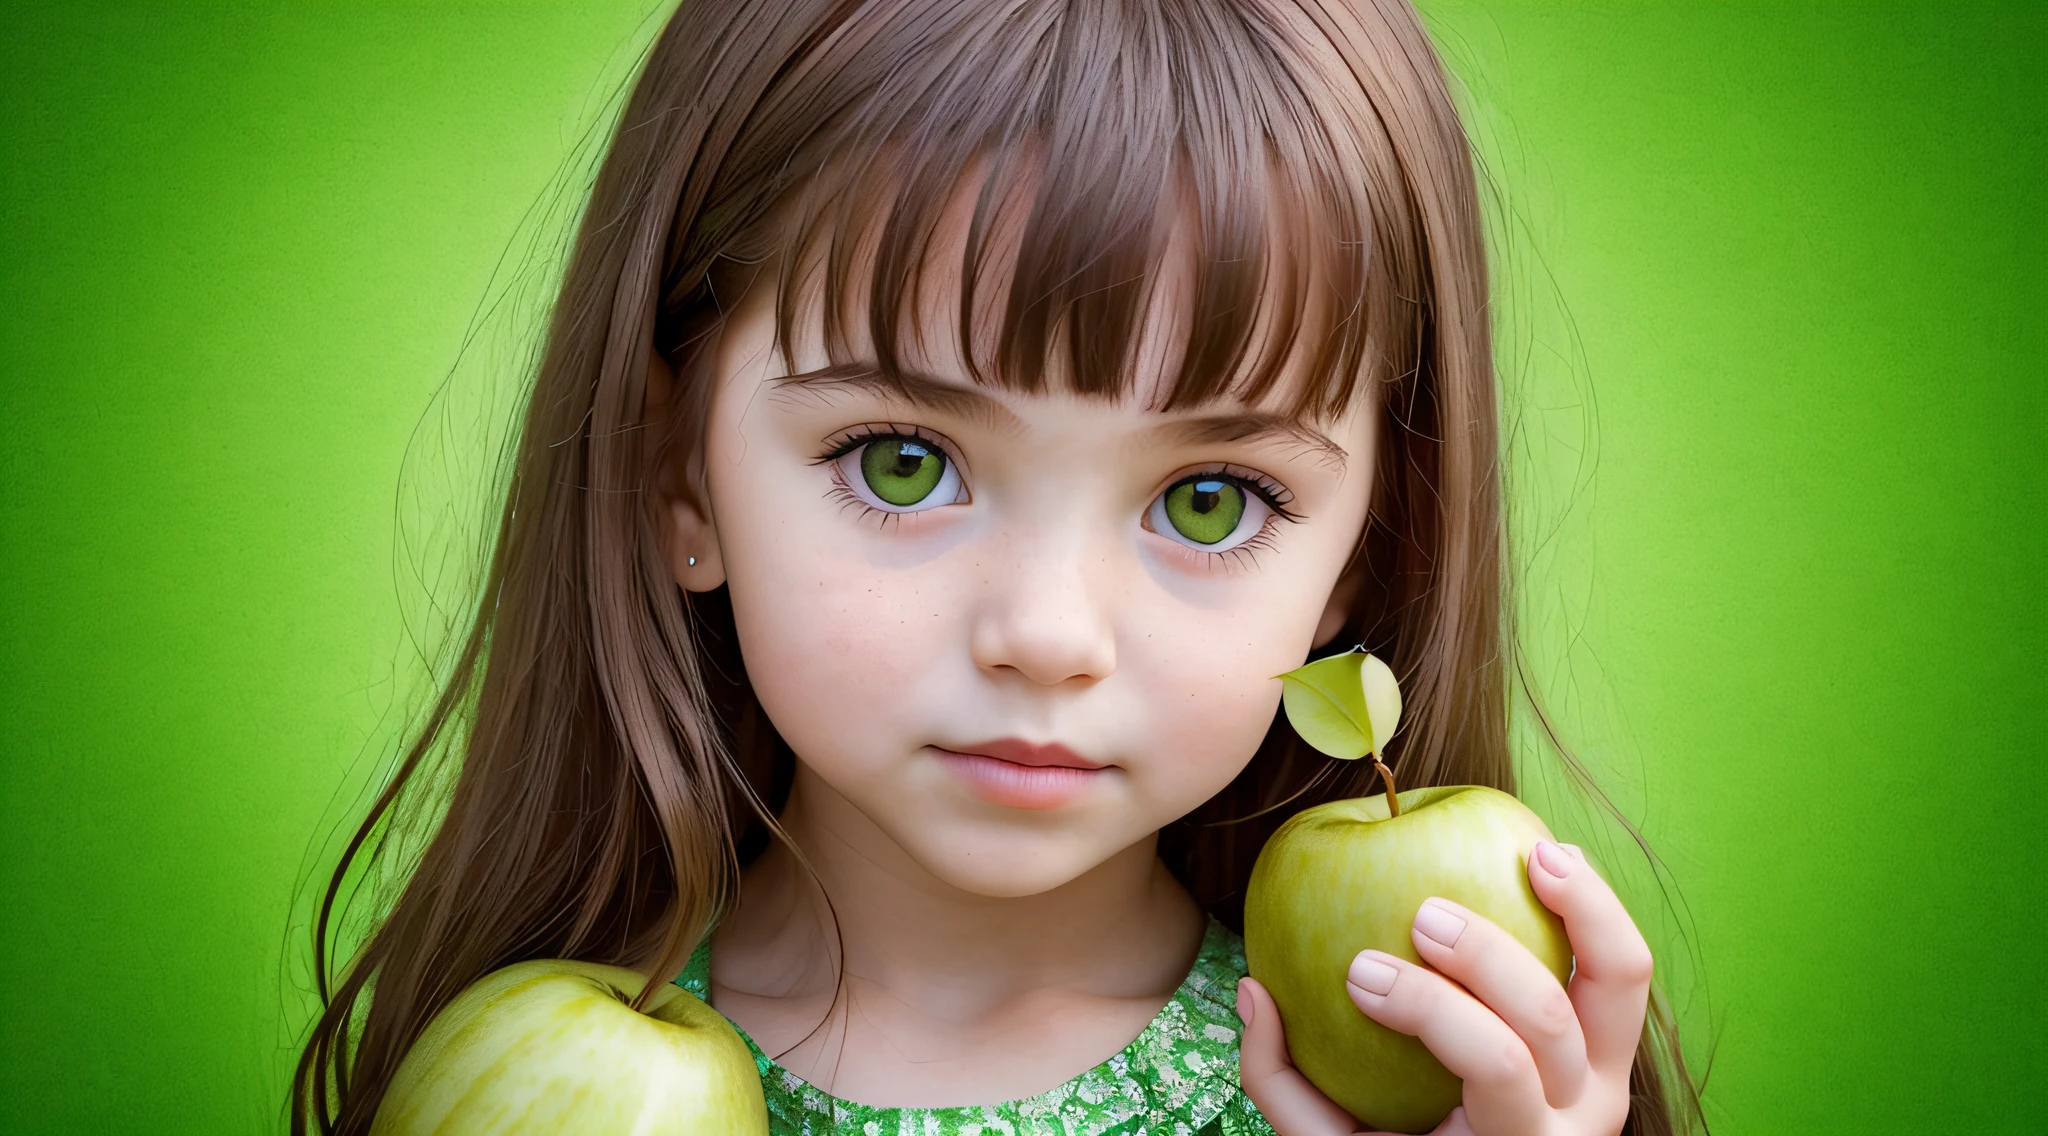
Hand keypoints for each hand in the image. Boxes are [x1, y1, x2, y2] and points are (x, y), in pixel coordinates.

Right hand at [1236, 840, 1651, 1135]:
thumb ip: (1284, 1085)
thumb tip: (1254, 991)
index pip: (1494, 1063)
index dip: (1427, 1007)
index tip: (1357, 972)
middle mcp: (1583, 1117)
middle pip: (1549, 1020)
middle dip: (1483, 957)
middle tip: (1419, 917)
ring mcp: (1608, 1076)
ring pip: (1620, 980)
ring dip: (1578, 906)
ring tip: (1530, 854)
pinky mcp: (1614, 1042)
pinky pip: (1621, 966)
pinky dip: (1594, 903)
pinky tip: (1548, 853)